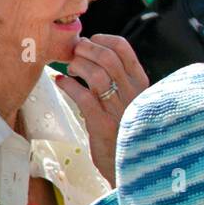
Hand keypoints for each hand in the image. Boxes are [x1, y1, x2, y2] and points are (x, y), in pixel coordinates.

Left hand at [54, 36, 149, 186]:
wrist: (133, 164)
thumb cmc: (128, 128)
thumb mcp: (133, 100)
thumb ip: (121, 80)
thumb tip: (94, 55)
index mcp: (142, 83)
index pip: (124, 49)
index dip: (103, 40)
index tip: (91, 42)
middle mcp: (133, 92)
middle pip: (107, 57)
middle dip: (85, 50)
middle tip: (73, 53)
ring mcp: (119, 108)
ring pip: (95, 74)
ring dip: (76, 66)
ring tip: (69, 69)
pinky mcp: (102, 123)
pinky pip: (82, 96)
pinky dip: (68, 85)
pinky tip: (61, 82)